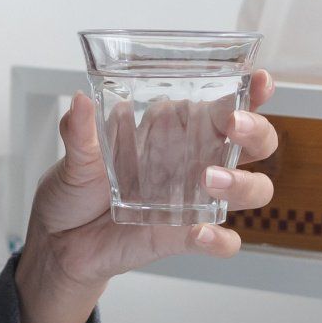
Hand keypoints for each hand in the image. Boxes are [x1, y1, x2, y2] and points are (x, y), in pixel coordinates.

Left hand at [25, 70, 280, 291]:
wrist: (62, 241)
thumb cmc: (77, 190)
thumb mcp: (75, 156)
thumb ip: (79, 131)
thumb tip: (80, 102)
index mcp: (176, 130)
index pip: (225, 105)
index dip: (251, 92)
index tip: (259, 81)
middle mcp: (195, 161)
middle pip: (254, 144)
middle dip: (256, 131)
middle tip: (233, 126)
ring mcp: (195, 200)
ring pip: (252, 189)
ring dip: (242, 182)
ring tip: (210, 179)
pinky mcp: (185, 236)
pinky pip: (222, 241)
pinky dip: (220, 239)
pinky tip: (202, 233)